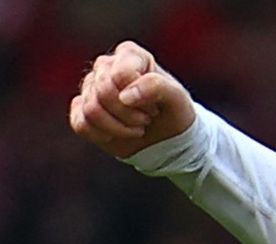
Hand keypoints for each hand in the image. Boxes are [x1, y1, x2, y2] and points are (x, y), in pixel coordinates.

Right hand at [69, 41, 196, 158]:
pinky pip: (80, 123)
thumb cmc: (173, 112)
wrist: (167, 139)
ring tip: (136, 126)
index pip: (121, 74)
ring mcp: (90, 87)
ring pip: (91, 109)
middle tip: (147, 118)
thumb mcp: (177, 98)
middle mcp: (106, 66)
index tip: (155, 106)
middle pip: (104, 92)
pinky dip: (102, 135)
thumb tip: (125, 96)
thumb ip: (156, 87)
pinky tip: (117, 134)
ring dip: (119, 127)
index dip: (139, 97)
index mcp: (130, 55)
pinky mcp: (81, 110)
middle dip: (129, 114)